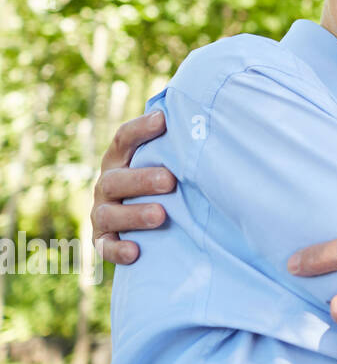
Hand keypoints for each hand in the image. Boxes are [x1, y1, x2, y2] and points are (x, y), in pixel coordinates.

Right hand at [92, 110, 175, 264]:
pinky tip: (135, 251)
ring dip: (134, 215)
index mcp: (121, 159)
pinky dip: (117, 250)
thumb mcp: (169, 160)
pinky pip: (104, 247)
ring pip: (109, 214)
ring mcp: (102, 212)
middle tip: (170, 180)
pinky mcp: (103, 240)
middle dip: (142, 180)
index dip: (141, 129)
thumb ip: (179, 143)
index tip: (163, 120)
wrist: (151, 222)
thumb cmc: (167, 181)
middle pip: (117, 179)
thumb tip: (208, 112)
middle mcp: (108, 184)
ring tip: (161, 216)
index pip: (125, 139)